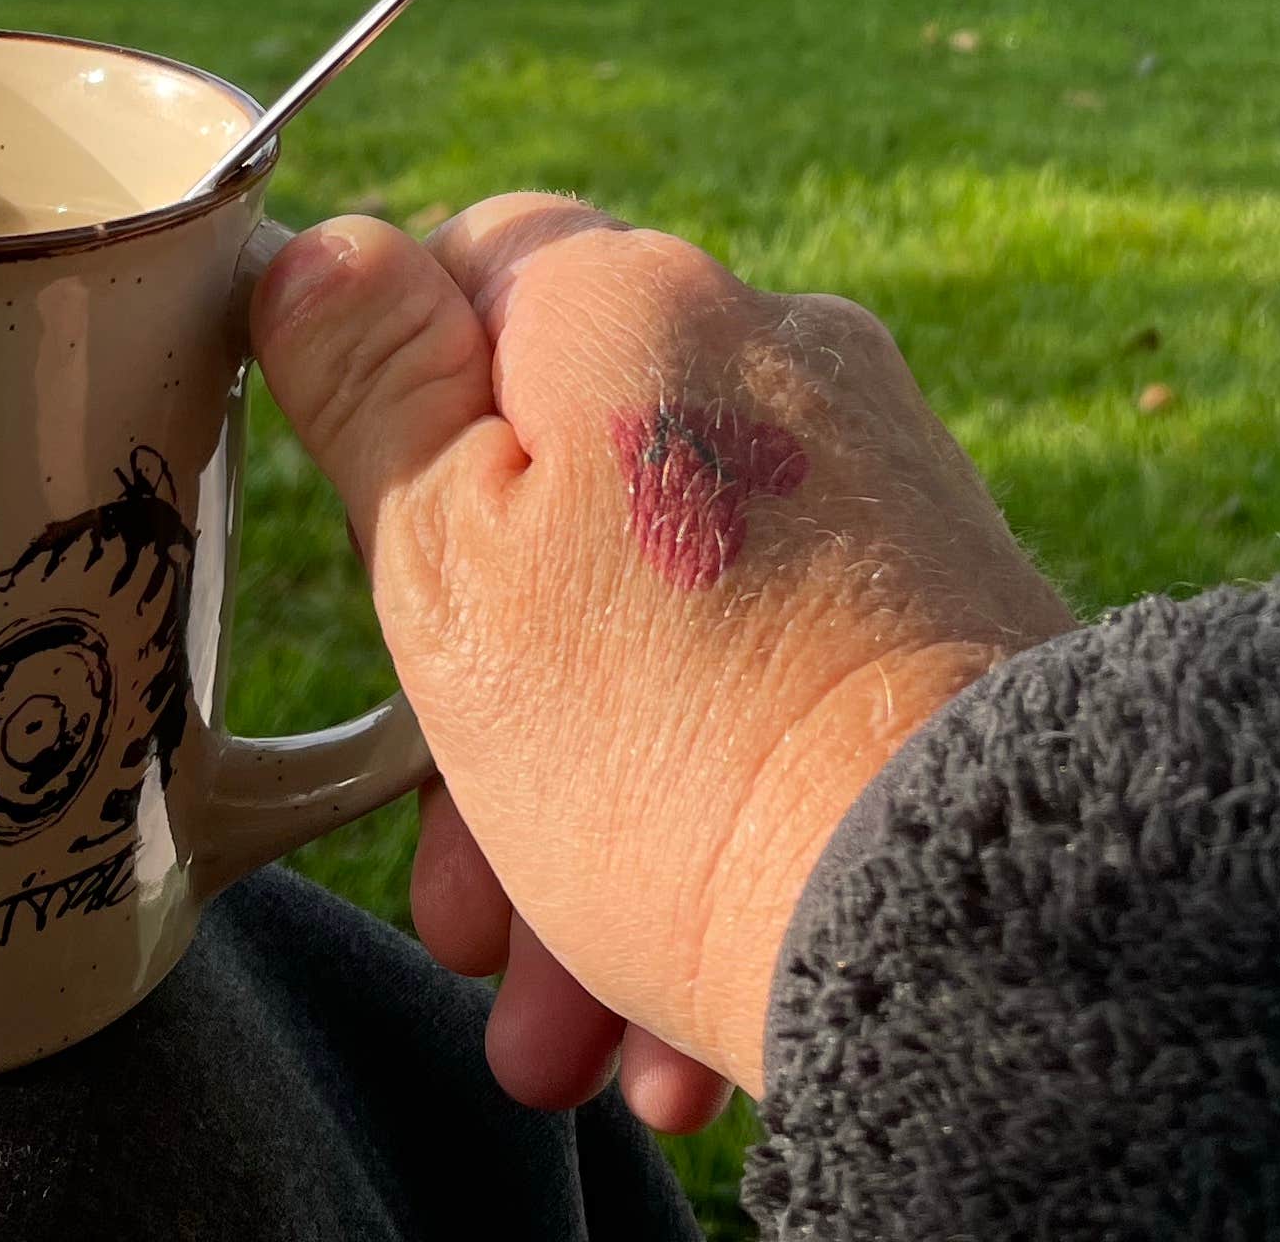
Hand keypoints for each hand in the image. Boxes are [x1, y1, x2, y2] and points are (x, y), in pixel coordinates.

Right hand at [251, 193, 1071, 1125]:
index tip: (383, 577)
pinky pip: (780, 705)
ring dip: (587, 840)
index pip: (467, 273)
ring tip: (567, 1034)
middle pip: (564, 503)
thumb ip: (370, 387)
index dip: (395, 420)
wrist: (964, 911)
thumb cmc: (666, 745)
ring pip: (669, 640)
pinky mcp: (950, 607)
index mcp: (637, 303)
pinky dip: (712, 844)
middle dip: (487, 724)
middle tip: (465, 915)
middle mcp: (775, 354)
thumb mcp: (445, 561)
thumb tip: (315, 245)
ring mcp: (876, 481)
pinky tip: (671, 1032)